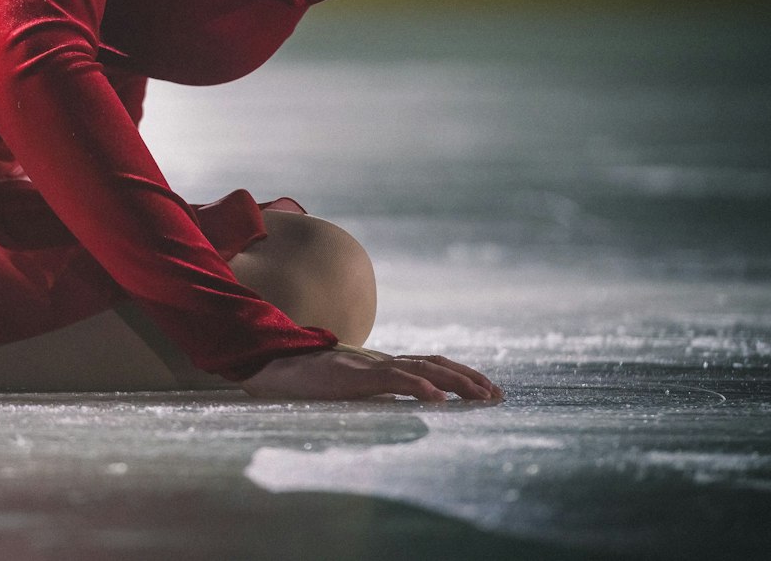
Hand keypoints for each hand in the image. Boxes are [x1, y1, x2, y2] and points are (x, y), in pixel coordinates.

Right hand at [239, 343, 503, 402]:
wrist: (273, 365)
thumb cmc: (306, 380)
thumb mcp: (347, 388)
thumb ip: (371, 393)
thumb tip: (395, 409)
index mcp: (380, 364)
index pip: (428, 363)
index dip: (459, 373)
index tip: (486, 389)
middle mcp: (381, 361)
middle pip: (434, 364)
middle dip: (469, 379)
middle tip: (497, 395)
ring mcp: (370, 366)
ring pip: (422, 369)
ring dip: (455, 383)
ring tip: (481, 397)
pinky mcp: (356, 376)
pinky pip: (394, 379)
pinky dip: (420, 387)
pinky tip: (439, 399)